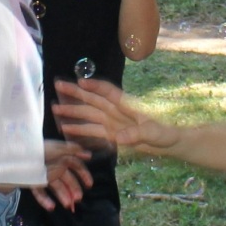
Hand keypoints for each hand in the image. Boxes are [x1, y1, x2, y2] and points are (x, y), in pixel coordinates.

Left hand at [31, 140, 95, 210]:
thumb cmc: (41, 150)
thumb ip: (74, 150)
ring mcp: (45, 176)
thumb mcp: (59, 147)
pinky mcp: (34, 183)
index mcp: (62, 158)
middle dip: (74, 189)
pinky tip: (51, 207)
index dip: (84, 175)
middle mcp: (55, 168)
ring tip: (67, 205)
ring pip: (56, 188)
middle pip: (68, 180)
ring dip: (63, 196)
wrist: (20, 155)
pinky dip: (45, 200)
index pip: (76, 167)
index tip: (89, 185)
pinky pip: (40, 193)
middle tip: (77, 199)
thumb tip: (89, 155)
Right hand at [52, 79, 179, 154]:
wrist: (169, 144)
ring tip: (55, 108)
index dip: (94, 85)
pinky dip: (79, 129)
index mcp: (127, 105)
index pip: (108, 92)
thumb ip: (138, 134)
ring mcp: (112, 123)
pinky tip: (66, 129)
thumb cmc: (165, 134)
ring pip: (89, 115)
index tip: (80, 81)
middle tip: (58, 85)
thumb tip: (118, 137)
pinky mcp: (112, 135)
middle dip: (76, 93)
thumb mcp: (154, 133)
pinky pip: (92, 131)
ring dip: (73, 112)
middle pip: (93, 99)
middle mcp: (116, 111)